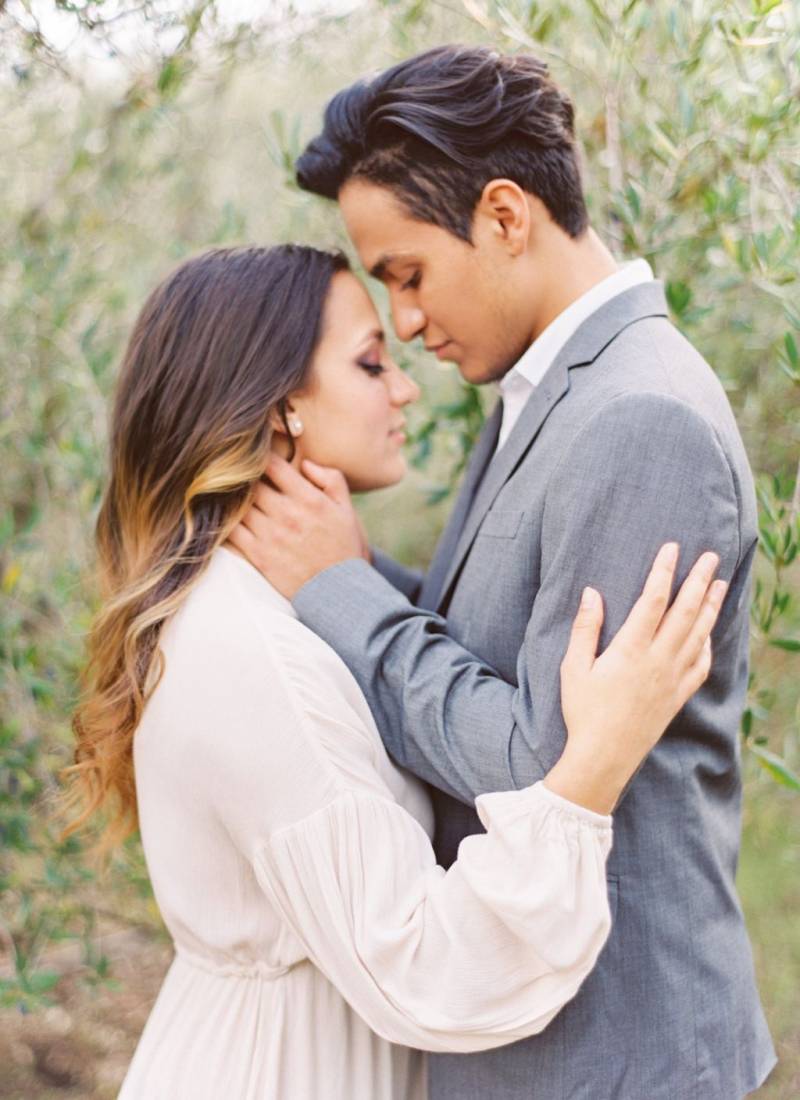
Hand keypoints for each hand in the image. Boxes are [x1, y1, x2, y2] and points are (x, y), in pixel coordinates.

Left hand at [227, 454, 368, 597]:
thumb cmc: (344, 547)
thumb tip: (306, 463)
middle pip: (251, 484)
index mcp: (309, 499)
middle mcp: (287, 514)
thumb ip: (331, 479)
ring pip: (239, 506)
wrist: (339, 590)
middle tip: (239, 475)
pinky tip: (227, 518)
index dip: (261, 456)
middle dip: (245, 477)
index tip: (256, 456)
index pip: (273, 466)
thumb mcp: (347, 509)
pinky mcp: (258, 556)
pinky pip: (232, 532)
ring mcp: (270, 535)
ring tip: (230, 496)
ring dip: (234, 499)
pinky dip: (226, 522)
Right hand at [544, 542, 726, 813]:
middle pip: (685, 612)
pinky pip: (700, 664)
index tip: (672, 549)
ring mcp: (672, 679)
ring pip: (698, 635)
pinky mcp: (678, 696)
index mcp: (631, 650)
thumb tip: (592, 593)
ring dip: (710, 606)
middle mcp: (658, 661)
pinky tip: (708, 631)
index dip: (664, 572)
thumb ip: (585, 628)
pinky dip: (707, 643)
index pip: (653, 600)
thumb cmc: (583, 712)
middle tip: (711, 557)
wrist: (604, 757)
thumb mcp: (573, 668)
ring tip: (719, 583)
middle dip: (699, 581)